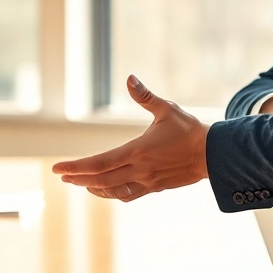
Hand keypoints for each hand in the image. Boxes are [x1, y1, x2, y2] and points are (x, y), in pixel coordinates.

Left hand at [51, 75, 208, 201]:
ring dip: (94, 187)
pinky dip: (112, 193)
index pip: (98, 163)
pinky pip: (128, 195)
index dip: (76, 167)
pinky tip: (106, 189)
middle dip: (78, 178)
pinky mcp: (155, 187)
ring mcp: (147, 181)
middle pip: (100, 179)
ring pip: (112, 190)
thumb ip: (145, 96)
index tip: (58, 169)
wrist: (214, 154)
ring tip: (80, 183)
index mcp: (137, 151)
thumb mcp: (166, 109)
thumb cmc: (189, 130)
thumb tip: (130, 78)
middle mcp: (139, 170)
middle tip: (62, 176)